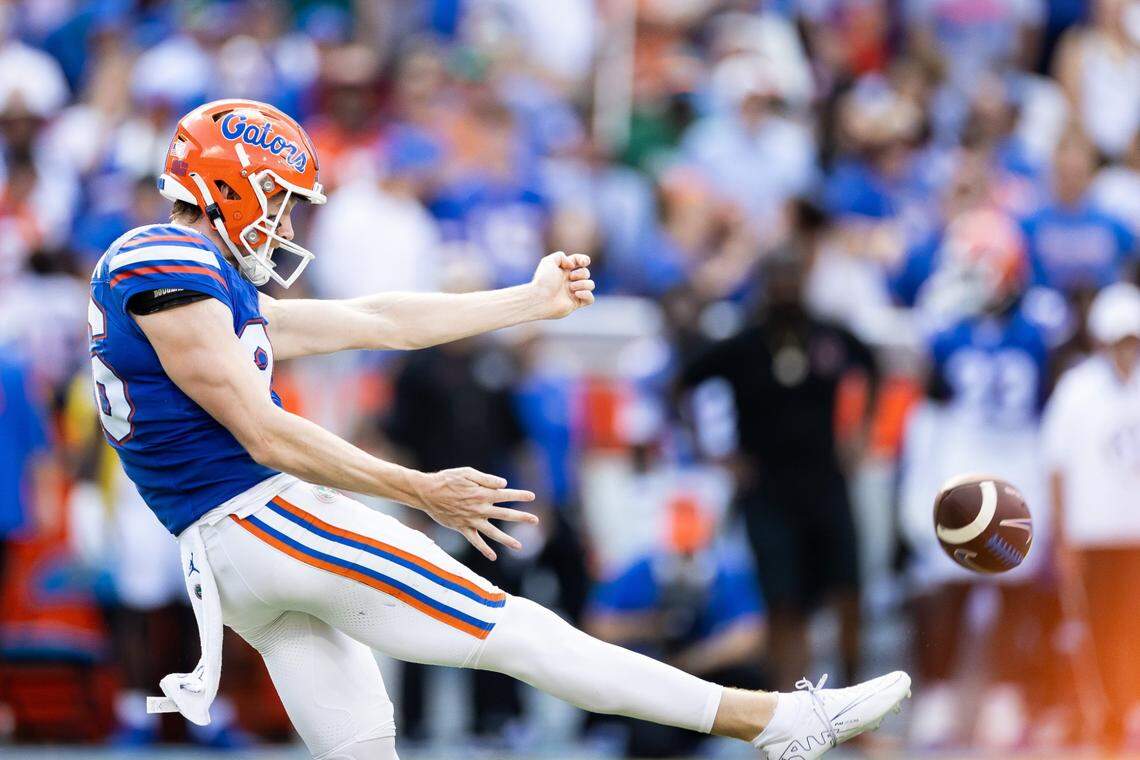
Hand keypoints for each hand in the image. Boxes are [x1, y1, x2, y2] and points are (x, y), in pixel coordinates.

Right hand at [411, 467, 537, 559]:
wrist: (426, 493)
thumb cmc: (447, 479)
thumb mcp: (467, 473)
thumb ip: (486, 479)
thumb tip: (504, 484)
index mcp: (482, 493)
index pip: (505, 494)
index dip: (519, 495)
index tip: (532, 496)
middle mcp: (479, 508)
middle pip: (505, 514)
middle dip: (521, 517)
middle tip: (535, 520)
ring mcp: (471, 520)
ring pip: (493, 532)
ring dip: (507, 539)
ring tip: (519, 546)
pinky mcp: (462, 528)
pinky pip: (475, 541)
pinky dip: (484, 549)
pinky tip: (493, 556)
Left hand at [531, 251, 594, 318]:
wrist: (539, 298)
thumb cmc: (543, 280)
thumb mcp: (548, 261)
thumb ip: (561, 256)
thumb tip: (572, 265)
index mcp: (563, 271)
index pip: (579, 262)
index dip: (584, 260)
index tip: (583, 262)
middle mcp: (569, 281)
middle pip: (586, 272)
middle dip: (581, 273)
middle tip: (570, 278)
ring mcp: (573, 293)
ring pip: (590, 285)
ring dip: (583, 284)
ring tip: (571, 288)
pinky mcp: (576, 304)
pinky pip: (591, 299)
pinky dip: (587, 294)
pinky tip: (577, 294)